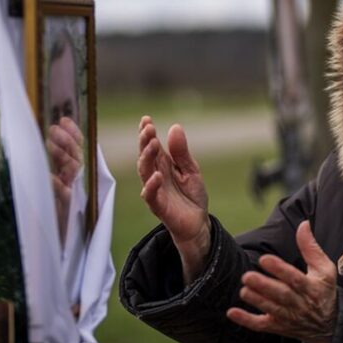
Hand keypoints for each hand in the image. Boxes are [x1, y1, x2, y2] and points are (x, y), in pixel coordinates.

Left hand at [47, 117, 82, 244]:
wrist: (46, 251)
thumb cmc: (42, 220)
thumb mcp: (41, 192)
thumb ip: (43, 174)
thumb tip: (32, 147)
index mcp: (66, 178)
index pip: (74, 151)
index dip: (72, 135)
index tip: (65, 119)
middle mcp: (71, 185)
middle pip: (75, 157)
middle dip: (67, 140)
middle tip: (54, 128)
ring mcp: (69, 198)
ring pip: (72, 171)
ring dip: (62, 154)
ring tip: (50, 141)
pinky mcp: (63, 213)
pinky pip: (62, 195)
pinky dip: (56, 184)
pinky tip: (50, 176)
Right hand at [138, 116, 210, 280]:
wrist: (198, 223)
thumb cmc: (191, 195)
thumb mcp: (191, 170)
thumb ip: (182, 152)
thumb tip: (175, 127)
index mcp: (163, 164)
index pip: (151, 146)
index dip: (147, 133)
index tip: (146, 119)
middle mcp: (155, 175)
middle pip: (145, 156)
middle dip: (145, 141)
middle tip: (148, 128)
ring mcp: (155, 190)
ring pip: (145, 172)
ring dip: (147, 158)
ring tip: (152, 144)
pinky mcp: (158, 206)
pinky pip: (151, 195)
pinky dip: (152, 185)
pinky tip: (157, 175)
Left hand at [227, 221, 337, 342]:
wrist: (330, 325)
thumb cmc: (324, 291)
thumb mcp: (324, 268)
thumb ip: (311, 247)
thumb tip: (304, 224)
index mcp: (312, 287)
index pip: (295, 278)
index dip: (280, 269)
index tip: (265, 259)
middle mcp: (300, 303)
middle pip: (281, 295)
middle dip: (264, 287)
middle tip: (247, 276)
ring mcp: (289, 317)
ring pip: (271, 309)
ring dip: (256, 301)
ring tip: (244, 290)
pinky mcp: (278, 327)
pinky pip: (261, 325)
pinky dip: (247, 321)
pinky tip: (232, 313)